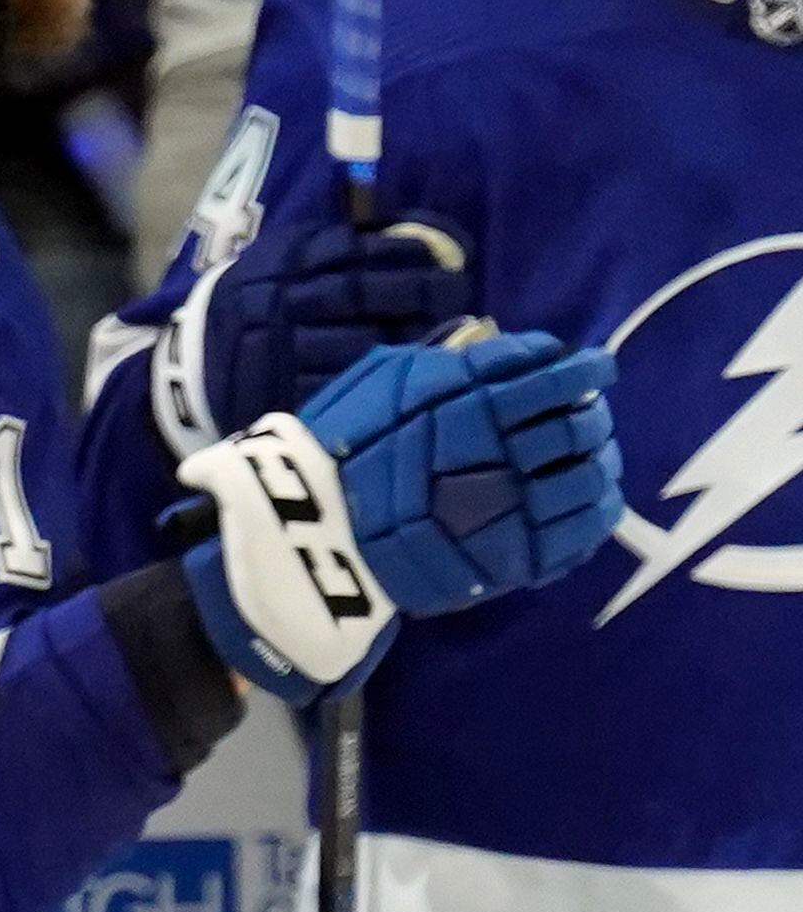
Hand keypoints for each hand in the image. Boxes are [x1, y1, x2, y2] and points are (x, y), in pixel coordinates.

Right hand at [169, 221, 476, 448]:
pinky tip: (408, 369)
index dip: (401, 249)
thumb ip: (328, 247)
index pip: (348, 248)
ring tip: (445, 329)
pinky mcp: (279, 392)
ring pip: (354, 341)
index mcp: (277, 263)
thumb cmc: (254, 305)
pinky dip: (377, 378)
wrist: (190, 365)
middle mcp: (275, 302)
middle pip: (357, 292)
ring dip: (406, 337)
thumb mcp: (277, 263)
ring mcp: (277, 350)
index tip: (442, 252)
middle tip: (456, 290)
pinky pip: (338, 385)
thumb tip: (408, 233)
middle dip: (415, 290)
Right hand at [307, 328, 623, 615]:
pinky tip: (590, 498)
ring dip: (600, 460)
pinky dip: (596, 510)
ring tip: (593, 454)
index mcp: (478, 407)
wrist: (312, 537)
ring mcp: (517, 512)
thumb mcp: (388, 378)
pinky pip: (583, 533)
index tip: (595, 366)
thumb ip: (457, 360)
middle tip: (590, 410)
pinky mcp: (517, 559)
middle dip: (593, 413)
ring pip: (591, 477)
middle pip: (581, 425)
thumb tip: (521, 351)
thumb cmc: (342, 446)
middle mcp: (508, 457)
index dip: (586, 370)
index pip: (559, 379)